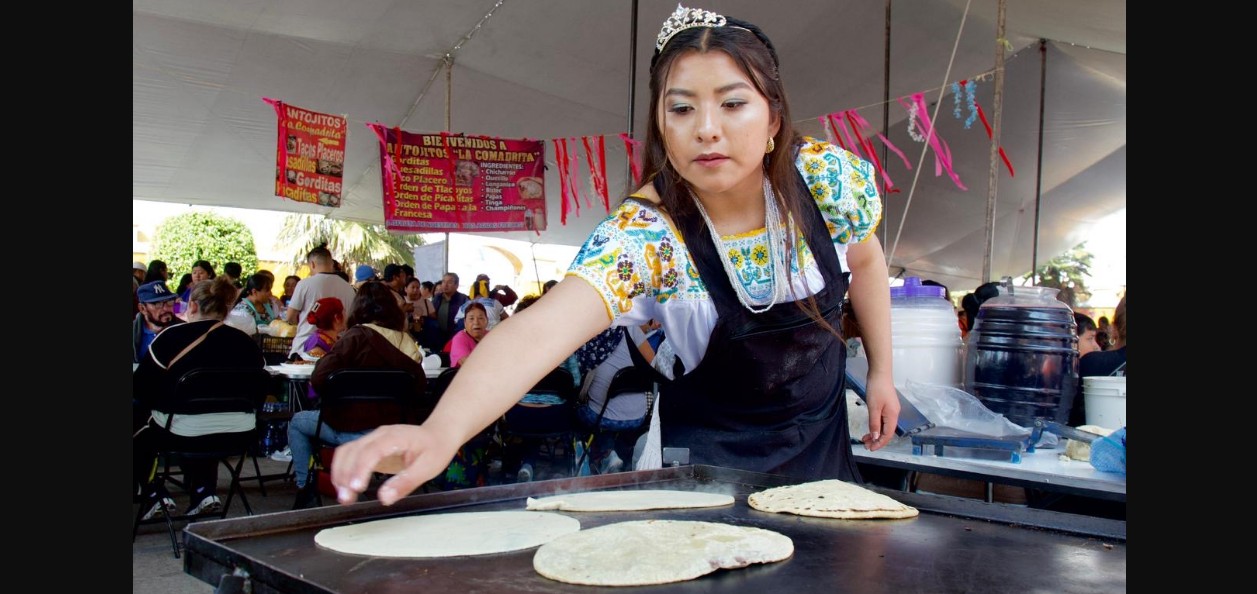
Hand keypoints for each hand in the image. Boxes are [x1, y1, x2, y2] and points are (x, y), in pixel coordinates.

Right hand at [329, 424, 457, 505]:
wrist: (437, 435)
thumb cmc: (435, 449)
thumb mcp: (427, 468)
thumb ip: (406, 482)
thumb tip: (385, 498)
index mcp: (395, 437)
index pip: (371, 451)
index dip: (360, 469)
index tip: (355, 488)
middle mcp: (379, 435)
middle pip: (353, 451)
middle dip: (346, 475)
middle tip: (346, 498)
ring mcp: (372, 439)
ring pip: (346, 452)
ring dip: (340, 473)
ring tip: (344, 496)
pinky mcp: (369, 447)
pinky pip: (349, 455)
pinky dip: (343, 470)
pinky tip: (345, 486)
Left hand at [860, 375, 899, 450]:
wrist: (880, 372)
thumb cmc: (877, 388)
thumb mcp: (873, 408)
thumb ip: (874, 424)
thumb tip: (876, 437)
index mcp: (893, 416)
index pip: (887, 435)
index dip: (879, 443)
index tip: (870, 448)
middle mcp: (894, 414)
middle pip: (887, 432)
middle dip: (877, 440)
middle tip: (865, 445)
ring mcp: (891, 409)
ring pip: (884, 426)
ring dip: (876, 433)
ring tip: (865, 438)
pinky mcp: (888, 405)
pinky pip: (883, 420)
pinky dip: (876, 425)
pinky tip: (871, 427)